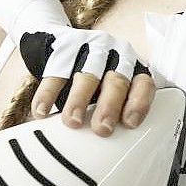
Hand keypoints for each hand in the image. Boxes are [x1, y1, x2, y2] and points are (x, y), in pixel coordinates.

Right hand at [19, 26, 154, 136]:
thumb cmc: (95, 75)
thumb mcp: (111, 87)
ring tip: (73, 122)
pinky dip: (47, 95)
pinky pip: (55, 74)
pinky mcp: (64, 48)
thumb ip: (116, 109)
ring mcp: (91, 49)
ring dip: (79, 101)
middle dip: (109, 106)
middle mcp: (116, 55)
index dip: (139, 103)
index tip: (130, 123)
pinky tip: (42, 112)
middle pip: (116, 81)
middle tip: (102, 129)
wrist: (60, 38)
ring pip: (87, 76)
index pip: (143, 84)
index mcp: (133, 68)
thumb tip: (113, 148)